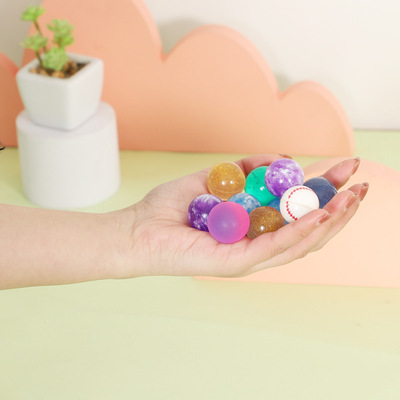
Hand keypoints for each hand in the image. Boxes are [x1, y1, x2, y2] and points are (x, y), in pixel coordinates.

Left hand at [124, 155, 367, 277]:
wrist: (138, 231)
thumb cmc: (172, 208)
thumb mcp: (213, 178)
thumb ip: (245, 168)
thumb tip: (280, 158)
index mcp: (253, 227)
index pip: (298, 212)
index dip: (326, 192)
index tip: (347, 169)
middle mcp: (256, 245)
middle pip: (307, 231)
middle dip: (338, 208)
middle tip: (361, 184)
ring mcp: (249, 258)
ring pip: (299, 243)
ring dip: (328, 220)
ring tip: (350, 198)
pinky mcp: (236, 264)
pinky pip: (274, 247)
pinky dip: (299, 230)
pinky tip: (320, 213)